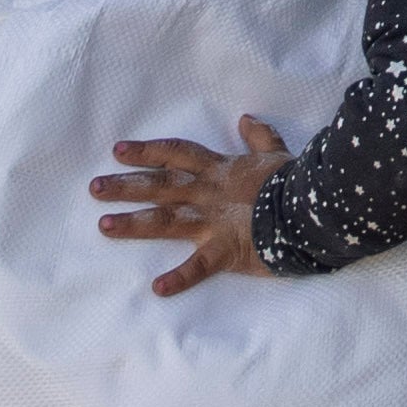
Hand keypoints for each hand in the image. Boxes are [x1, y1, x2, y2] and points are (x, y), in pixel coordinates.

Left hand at [93, 116, 291, 294]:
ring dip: (134, 224)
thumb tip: (246, 118)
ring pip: (166, 220)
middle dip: (126, 185)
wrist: (312, 207)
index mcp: (220, 170)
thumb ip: (260, 137)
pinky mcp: (227, 250)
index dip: (147, 151)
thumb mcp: (277, 154)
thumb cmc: (295, 182)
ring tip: (104, 226)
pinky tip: (157, 288)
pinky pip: (200, 266)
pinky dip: (179, 278)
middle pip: (160, 185)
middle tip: (94, 187)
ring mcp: (214, 221)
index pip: (176, 154)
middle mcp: (209, 193)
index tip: (117, 150)